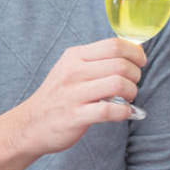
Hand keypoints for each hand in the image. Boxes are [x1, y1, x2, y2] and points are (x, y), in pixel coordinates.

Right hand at [14, 38, 145, 157]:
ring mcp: (73, 94)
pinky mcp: (75, 116)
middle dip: (135, 74)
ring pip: (117, 84)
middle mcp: (74, 71)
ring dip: (131, 92)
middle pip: (120, 64)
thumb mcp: (71, 68)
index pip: (114, 44)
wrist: (29, 125)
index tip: (140, 61)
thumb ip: (97, 60)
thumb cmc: (58, 95)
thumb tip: (132, 52)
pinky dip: (124, 111)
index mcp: (75, 56)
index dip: (135, 52)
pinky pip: (109, 110)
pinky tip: (124, 112)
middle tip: (134, 83)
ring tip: (128, 97)